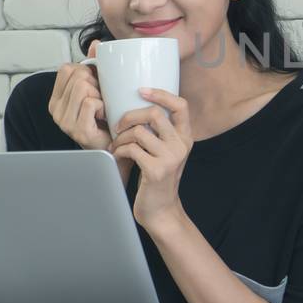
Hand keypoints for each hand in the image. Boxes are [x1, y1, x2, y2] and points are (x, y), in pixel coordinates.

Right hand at [48, 40, 109, 150]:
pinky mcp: (77, 130)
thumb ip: (94, 66)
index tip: (95, 84)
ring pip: (83, 87)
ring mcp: (65, 121)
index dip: (85, 71)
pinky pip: (90, 102)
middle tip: (102, 98)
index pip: (66, 68)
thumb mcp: (98, 88)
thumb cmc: (106, 118)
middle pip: (77, 76)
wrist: (116, 147)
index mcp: (56, 98)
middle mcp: (55, 109)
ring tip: (103, 108)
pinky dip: (103, 106)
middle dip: (95, 83)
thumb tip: (96, 44)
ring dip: (100, 95)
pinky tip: (105, 116)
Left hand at [111, 89, 193, 231]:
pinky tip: (119, 157)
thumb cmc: (157, 180)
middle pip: (154, 114)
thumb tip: (138, 108)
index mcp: (185, 137)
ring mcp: (170, 158)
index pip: (181, 105)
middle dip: (130, 116)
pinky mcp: (156, 170)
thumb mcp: (166, 153)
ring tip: (117, 146)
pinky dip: (120, 151)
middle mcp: (181, 145)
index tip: (142, 91)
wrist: (161, 211)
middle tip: (119, 126)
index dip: (161, 94)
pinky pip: (131, 149)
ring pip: (139, 131)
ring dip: (121, 137)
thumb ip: (160, 133)